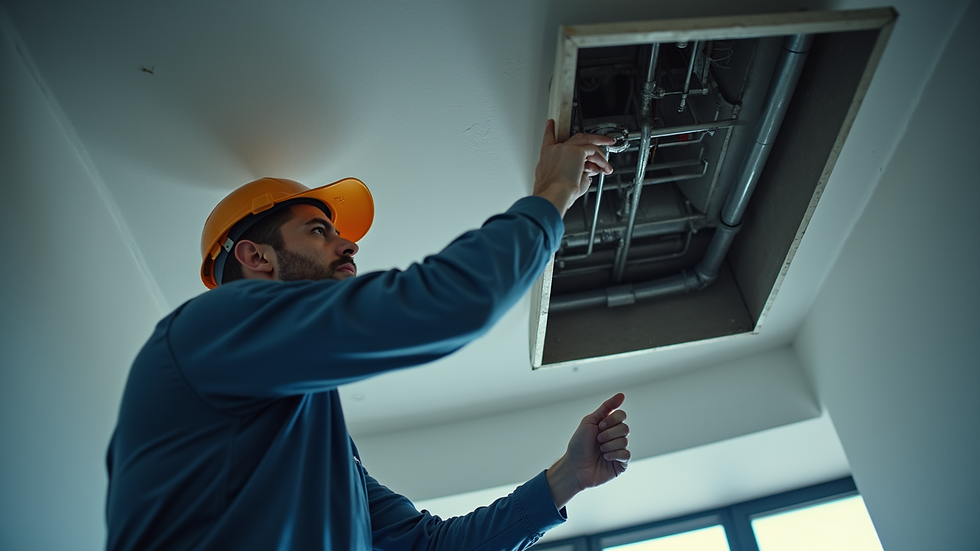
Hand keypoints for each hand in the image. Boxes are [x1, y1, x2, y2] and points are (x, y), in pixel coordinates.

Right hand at [533, 119, 614, 216]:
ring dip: (601, 151)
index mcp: (546, 156)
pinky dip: (601, 160)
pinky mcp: (577, 151)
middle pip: (575, 138)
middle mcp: (555, 149)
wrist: (553, 193)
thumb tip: (584, 174)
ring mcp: (566, 148)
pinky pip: (593, 151)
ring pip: (587, 140)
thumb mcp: (557, 182)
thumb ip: (569, 174)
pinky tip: (605, 167)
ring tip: (607, 164)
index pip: (548, 139)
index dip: (550, 130)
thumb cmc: (553, 192)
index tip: (551, 124)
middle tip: (602, 140)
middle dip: (591, 138)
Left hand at [546, 393, 629, 507]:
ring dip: (608, 445)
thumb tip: (622, 395)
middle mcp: (615, 437)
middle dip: (608, 434)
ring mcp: (619, 450)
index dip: (611, 420)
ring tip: (600, 450)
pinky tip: (606, 458)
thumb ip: (606, 407)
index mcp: (608, 426)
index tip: (599, 426)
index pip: (621, 415)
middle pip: (625, 428)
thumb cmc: (579, 445)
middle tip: (598, 440)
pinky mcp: (621, 463)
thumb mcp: (590, 421)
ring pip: (625, 441)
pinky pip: (626, 454)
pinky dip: (614, 455)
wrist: (574, 466)